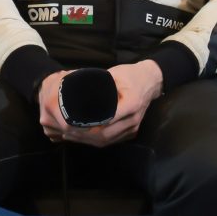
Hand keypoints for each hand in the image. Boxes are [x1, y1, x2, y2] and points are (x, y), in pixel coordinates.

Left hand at [38, 60, 162, 146]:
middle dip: (83, 135)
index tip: (71, 122)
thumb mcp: (114, 74)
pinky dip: (96, 141)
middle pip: (105, 134)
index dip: (87, 124)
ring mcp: (133, 127)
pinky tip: (82, 138)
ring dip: (87, 140)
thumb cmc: (130, 75)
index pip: (105, 119)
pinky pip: (112, 140)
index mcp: (130, 103)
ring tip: (70, 135)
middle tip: (65, 130)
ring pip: (107, 140)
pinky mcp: (132, 131)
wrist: (151, 81)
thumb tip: (73, 91)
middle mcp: (133, 118)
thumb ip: (97, 85)